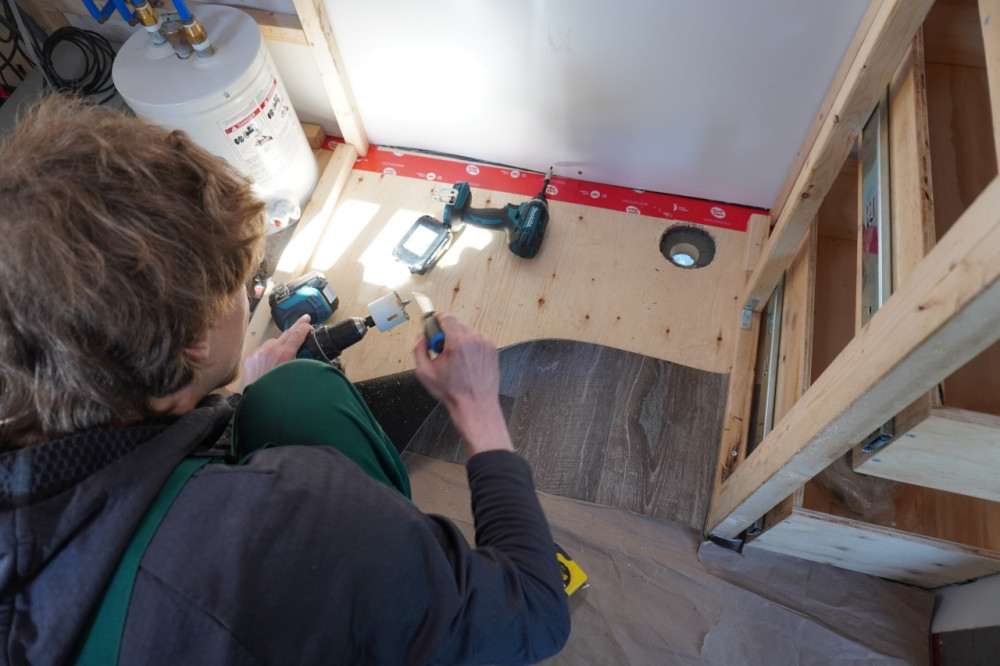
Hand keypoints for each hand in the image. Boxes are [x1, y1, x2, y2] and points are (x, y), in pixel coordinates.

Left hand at [240, 314, 311, 388]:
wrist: (258, 402)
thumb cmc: (279, 393)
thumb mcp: (296, 375)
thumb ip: (301, 363)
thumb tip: (307, 357)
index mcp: (285, 354)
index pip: (297, 334)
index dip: (304, 327)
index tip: (308, 325)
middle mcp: (271, 350)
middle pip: (287, 333)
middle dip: (297, 325)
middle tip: (304, 318)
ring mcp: (259, 353)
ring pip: (273, 342)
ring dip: (280, 344)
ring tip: (285, 352)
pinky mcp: (251, 357)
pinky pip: (262, 350)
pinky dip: (268, 353)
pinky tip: (271, 362)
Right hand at [413, 313, 513, 455]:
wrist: (476, 405)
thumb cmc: (453, 392)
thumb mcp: (425, 373)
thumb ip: (419, 349)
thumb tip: (421, 337)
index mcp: (457, 341)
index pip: (446, 317)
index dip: (437, 318)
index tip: (434, 322)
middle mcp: (474, 339)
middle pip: (457, 324)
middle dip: (448, 332)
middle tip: (443, 349)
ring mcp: (485, 344)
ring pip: (469, 332)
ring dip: (460, 339)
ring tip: (456, 358)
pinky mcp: (493, 350)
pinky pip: (478, 340)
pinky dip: (471, 346)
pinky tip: (467, 361)